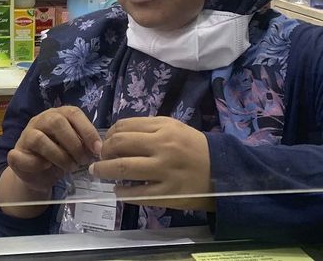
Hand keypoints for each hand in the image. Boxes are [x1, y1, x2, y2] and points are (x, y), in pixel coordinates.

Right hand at [7, 106, 102, 193]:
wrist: (37, 175)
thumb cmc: (60, 157)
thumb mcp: (75, 149)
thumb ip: (84, 144)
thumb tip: (98, 149)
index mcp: (58, 115)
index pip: (73, 113)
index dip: (87, 130)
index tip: (97, 149)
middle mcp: (41, 120)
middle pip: (56, 122)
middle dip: (73, 143)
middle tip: (82, 160)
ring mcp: (26, 134)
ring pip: (40, 139)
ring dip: (59, 156)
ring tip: (70, 168)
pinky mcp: (14, 153)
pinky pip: (22, 156)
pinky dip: (37, 164)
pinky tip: (46, 167)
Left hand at [89, 117, 215, 211]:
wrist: (224, 171)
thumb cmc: (195, 147)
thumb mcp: (174, 128)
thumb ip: (148, 128)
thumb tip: (117, 135)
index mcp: (163, 128)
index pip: (124, 127)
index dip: (108, 135)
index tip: (104, 143)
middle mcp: (162, 147)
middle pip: (119, 144)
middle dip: (103, 152)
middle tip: (99, 158)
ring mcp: (164, 171)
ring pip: (123, 168)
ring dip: (104, 171)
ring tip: (98, 173)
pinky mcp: (168, 193)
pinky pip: (137, 194)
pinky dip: (122, 193)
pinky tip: (118, 192)